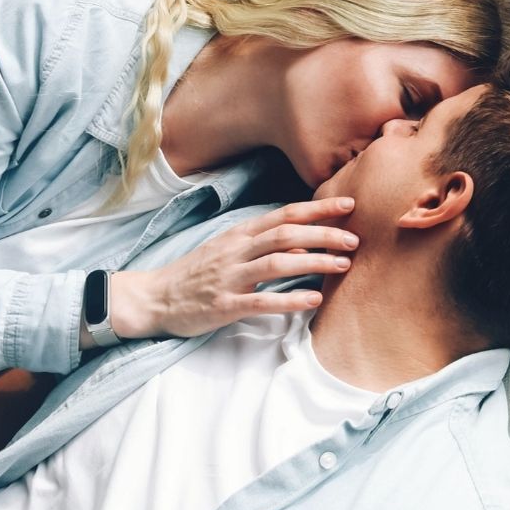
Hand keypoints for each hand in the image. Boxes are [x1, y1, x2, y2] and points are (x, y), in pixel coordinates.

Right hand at [109, 198, 358, 339]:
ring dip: (314, 262)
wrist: (154, 297)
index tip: (349, 205)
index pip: (285, 214)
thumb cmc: (197, 273)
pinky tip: (313, 300)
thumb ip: (265, 244)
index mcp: (240, 234)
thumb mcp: (230, 250)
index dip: (318, 208)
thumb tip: (305, 242)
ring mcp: (230, 277)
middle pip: (287, 234)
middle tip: (355, 239)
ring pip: (278, 263)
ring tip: (343, 266)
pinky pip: (262, 301)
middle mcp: (237, 250)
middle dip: (325, 234)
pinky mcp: (224, 305)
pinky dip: (290, 299)